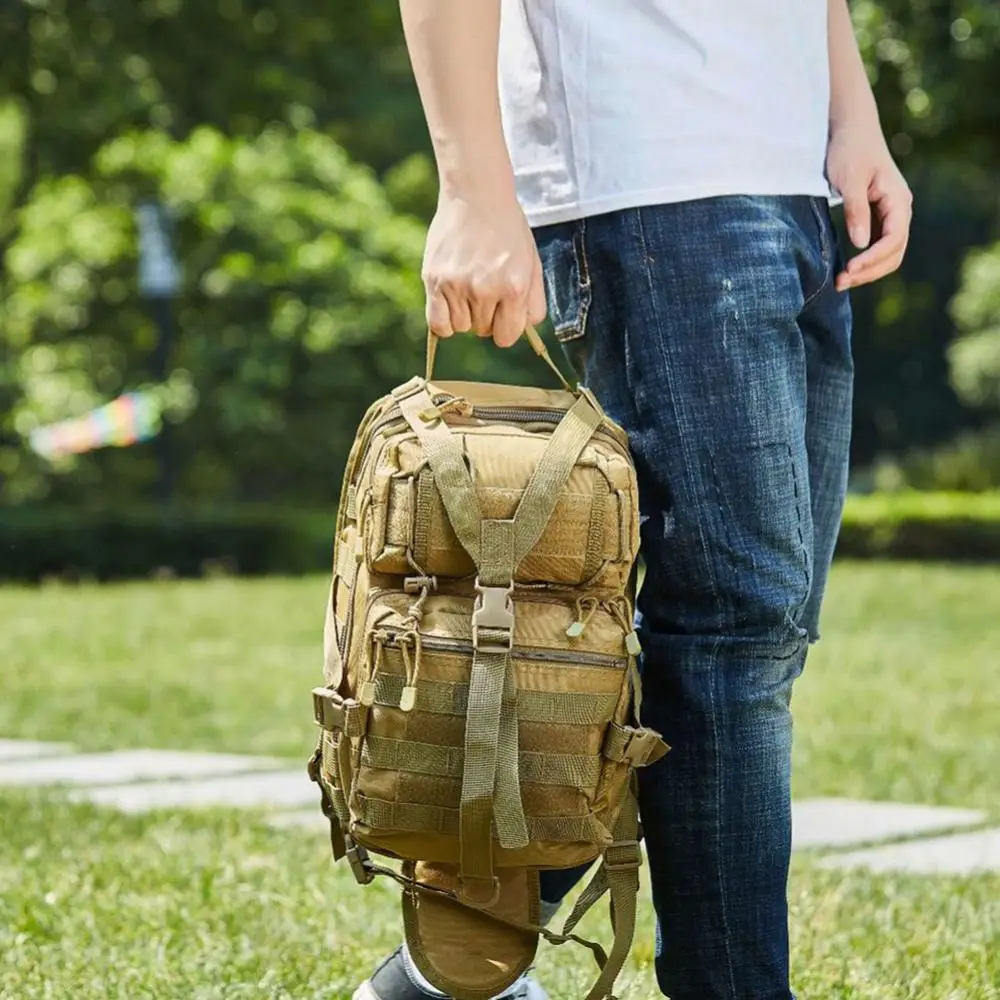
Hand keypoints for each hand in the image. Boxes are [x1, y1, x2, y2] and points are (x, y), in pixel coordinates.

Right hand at [422, 190, 545, 346]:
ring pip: (461, 328)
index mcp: (514, 287)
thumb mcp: (532, 263)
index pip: (507, 336)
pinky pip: (438, 324)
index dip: (506, 327)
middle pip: (483, 331)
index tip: (503, 312)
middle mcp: (485, 289)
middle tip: (485, 288)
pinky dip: (444, 322)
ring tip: (468, 288)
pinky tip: (450, 303)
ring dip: (465, 315)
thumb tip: (525, 331)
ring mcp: (457, 285)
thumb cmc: (508, 230)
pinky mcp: (434, 280)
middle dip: (487, 316)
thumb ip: (534, 302)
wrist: (477, 195)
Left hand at [827, 126, 912, 291]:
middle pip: (894, 252)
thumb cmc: (849, 150)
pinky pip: (878, 245)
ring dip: (868, 270)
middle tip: (840, 283)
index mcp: (898, 199)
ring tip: (841, 281)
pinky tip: (847, 268)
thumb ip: (856, 211)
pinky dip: (866, 260)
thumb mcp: (849, 180)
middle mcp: (900, 209)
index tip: (849, 270)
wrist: (851, 129)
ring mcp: (891, 213)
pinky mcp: (879, 215)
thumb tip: (861, 244)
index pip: (893, 239)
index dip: (873, 259)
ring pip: (888, 252)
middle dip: (870, 271)